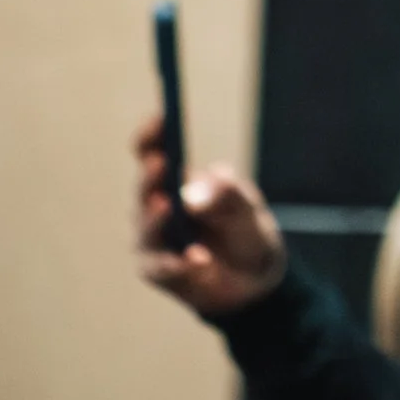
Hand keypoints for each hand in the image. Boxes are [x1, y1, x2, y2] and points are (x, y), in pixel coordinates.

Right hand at [133, 114, 286, 319]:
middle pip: (144, 189)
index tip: (158, 119)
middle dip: (150, 176)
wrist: (255, 281)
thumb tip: (194, 196)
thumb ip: (227, 197)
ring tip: (167, 208)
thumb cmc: (246, 232)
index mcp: (178, 181)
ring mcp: (154, 241)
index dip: (150, 136)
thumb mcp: (247, 209)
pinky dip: (178, 263)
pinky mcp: (159, 272)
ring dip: (156, 219)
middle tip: (160, 164)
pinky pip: (161, 267)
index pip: (153, 153)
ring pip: (145, 228)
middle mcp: (157, 207)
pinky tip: (198, 260)